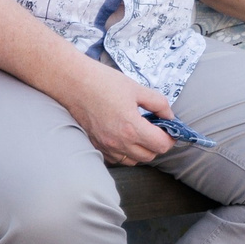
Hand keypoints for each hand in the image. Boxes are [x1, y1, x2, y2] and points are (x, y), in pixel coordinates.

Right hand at [62, 58, 178, 165]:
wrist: (74, 83)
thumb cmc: (104, 83)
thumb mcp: (137, 89)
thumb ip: (158, 103)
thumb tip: (169, 116)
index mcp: (132, 128)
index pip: (161, 146)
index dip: (170, 138)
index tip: (170, 130)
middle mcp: (119, 142)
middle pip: (149, 156)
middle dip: (157, 144)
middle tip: (157, 129)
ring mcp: (106, 146)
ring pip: (133, 160)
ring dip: (142, 150)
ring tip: (141, 133)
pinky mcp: (96, 145)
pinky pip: (117, 158)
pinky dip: (125, 152)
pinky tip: (125, 137)